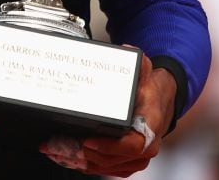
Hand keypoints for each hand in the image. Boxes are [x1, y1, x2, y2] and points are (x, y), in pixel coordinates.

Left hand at [41, 55, 176, 176]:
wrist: (161, 99)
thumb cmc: (151, 89)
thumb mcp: (145, 71)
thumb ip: (136, 62)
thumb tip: (126, 50)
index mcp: (150, 125)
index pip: (133, 144)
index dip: (110, 146)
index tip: (88, 141)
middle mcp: (146, 144)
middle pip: (115, 160)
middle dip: (86, 156)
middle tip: (61, 146)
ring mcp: (138, 154)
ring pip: (110, 167)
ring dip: (83, 162)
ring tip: (57, 152)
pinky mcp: (129, 158)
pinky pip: (110, 168)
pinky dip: (90, 166)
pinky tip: (69, 159)